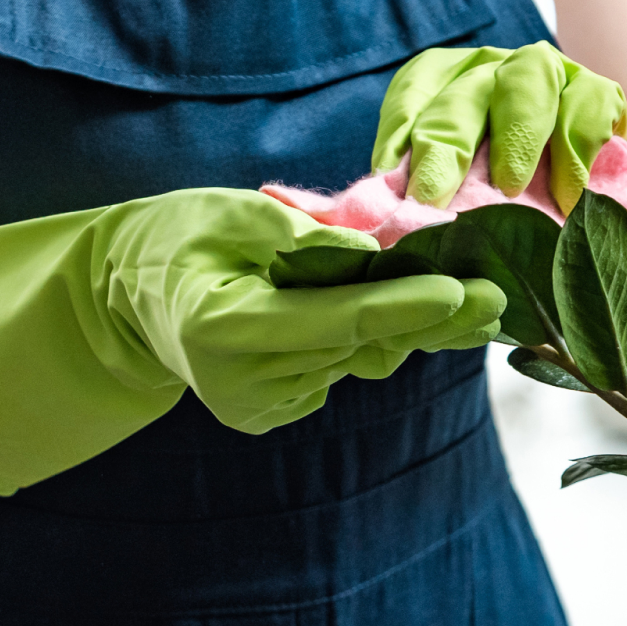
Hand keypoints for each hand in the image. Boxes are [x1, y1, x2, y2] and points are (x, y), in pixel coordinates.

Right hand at [107, 189, 505, 433]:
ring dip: (410, 331)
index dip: (399, 306)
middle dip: (430, 321)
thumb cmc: (174, 239)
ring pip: (354, 363)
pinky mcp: (267, 413)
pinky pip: (337, 372)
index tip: (462, 292)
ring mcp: (254, 406)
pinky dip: (371, 342)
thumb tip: (377, 257)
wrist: (128, 295)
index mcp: (220, 328)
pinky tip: (406, 317)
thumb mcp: (228, 213)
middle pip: (355, 347)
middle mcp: (239, 382)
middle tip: (498, 300)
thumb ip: (301, 239)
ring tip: (472, 305)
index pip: (331, 320)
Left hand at [371, 40, 626, 212]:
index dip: (399, 134)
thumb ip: (416, 197)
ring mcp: (543, 73)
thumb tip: (372, 232)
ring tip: (509, 188)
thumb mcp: (447, 190)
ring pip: (527, 81)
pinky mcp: (593, 89)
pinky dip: (578, 147)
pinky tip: (569, 195)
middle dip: (445, 148)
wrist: (566, 196)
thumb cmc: (487, 195)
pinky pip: (589, 100)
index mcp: (441, 84)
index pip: (413, 95)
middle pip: (463, 97)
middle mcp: (488, 69)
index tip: (387, 179)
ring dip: (516, 136)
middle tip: (433, 198)